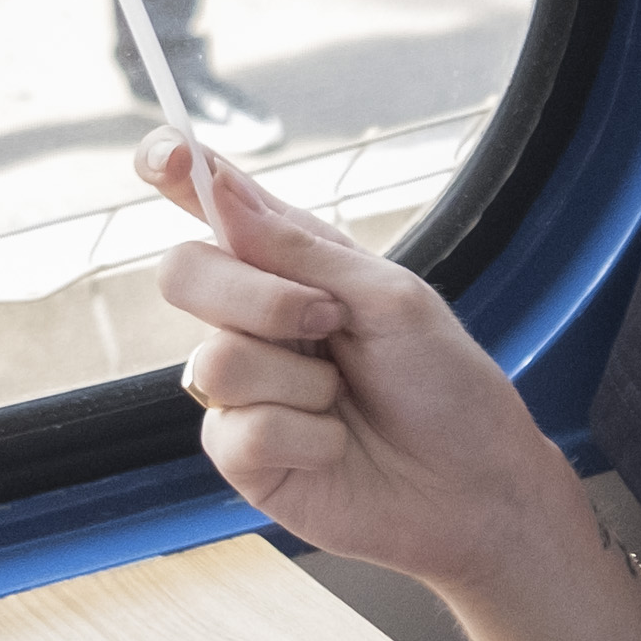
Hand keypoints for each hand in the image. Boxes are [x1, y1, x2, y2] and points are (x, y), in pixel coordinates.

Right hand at [148, 134, 600, 607]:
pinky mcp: (240, 455)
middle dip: (257, 295)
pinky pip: (238, 429)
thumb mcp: (389, 298)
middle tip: (329, 321)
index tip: (165, 154)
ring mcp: (241, 388)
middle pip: (183, 272)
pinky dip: (306, 434)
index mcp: (292, 263)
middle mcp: (253, 319)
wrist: (475, 486)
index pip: (214, 205)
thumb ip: (299, 250)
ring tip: (343, 397)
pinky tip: (336, 446)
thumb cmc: (445, 385)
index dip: (176, 171)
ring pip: (215, 358)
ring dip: (298, 378)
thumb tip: (218, 189)